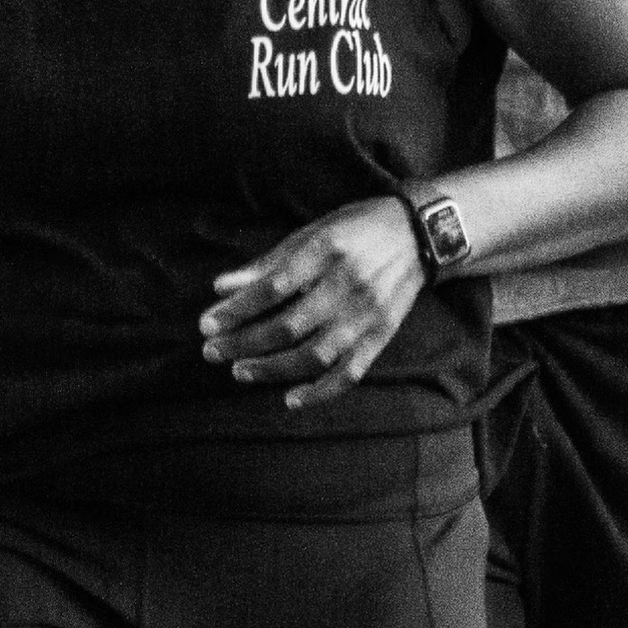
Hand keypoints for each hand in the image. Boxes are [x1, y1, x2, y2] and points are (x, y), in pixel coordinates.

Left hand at [201, 197, 423, 409]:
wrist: (421, 234)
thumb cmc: (358, 228)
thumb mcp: (314, 231)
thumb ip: (268, 262)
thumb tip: (221, 287)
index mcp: (328, 250)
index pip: (273, 287)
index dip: (236, 310)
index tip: (207, 324)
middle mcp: (349, 283)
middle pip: (288, 326)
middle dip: (243, 343)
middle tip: (212, 351)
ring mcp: (368, 313)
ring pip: (314, 355)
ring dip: (271, 369)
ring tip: (239, 371)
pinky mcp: (382, 334)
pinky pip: (350, 372)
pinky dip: (320, 392)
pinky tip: (290, 399)